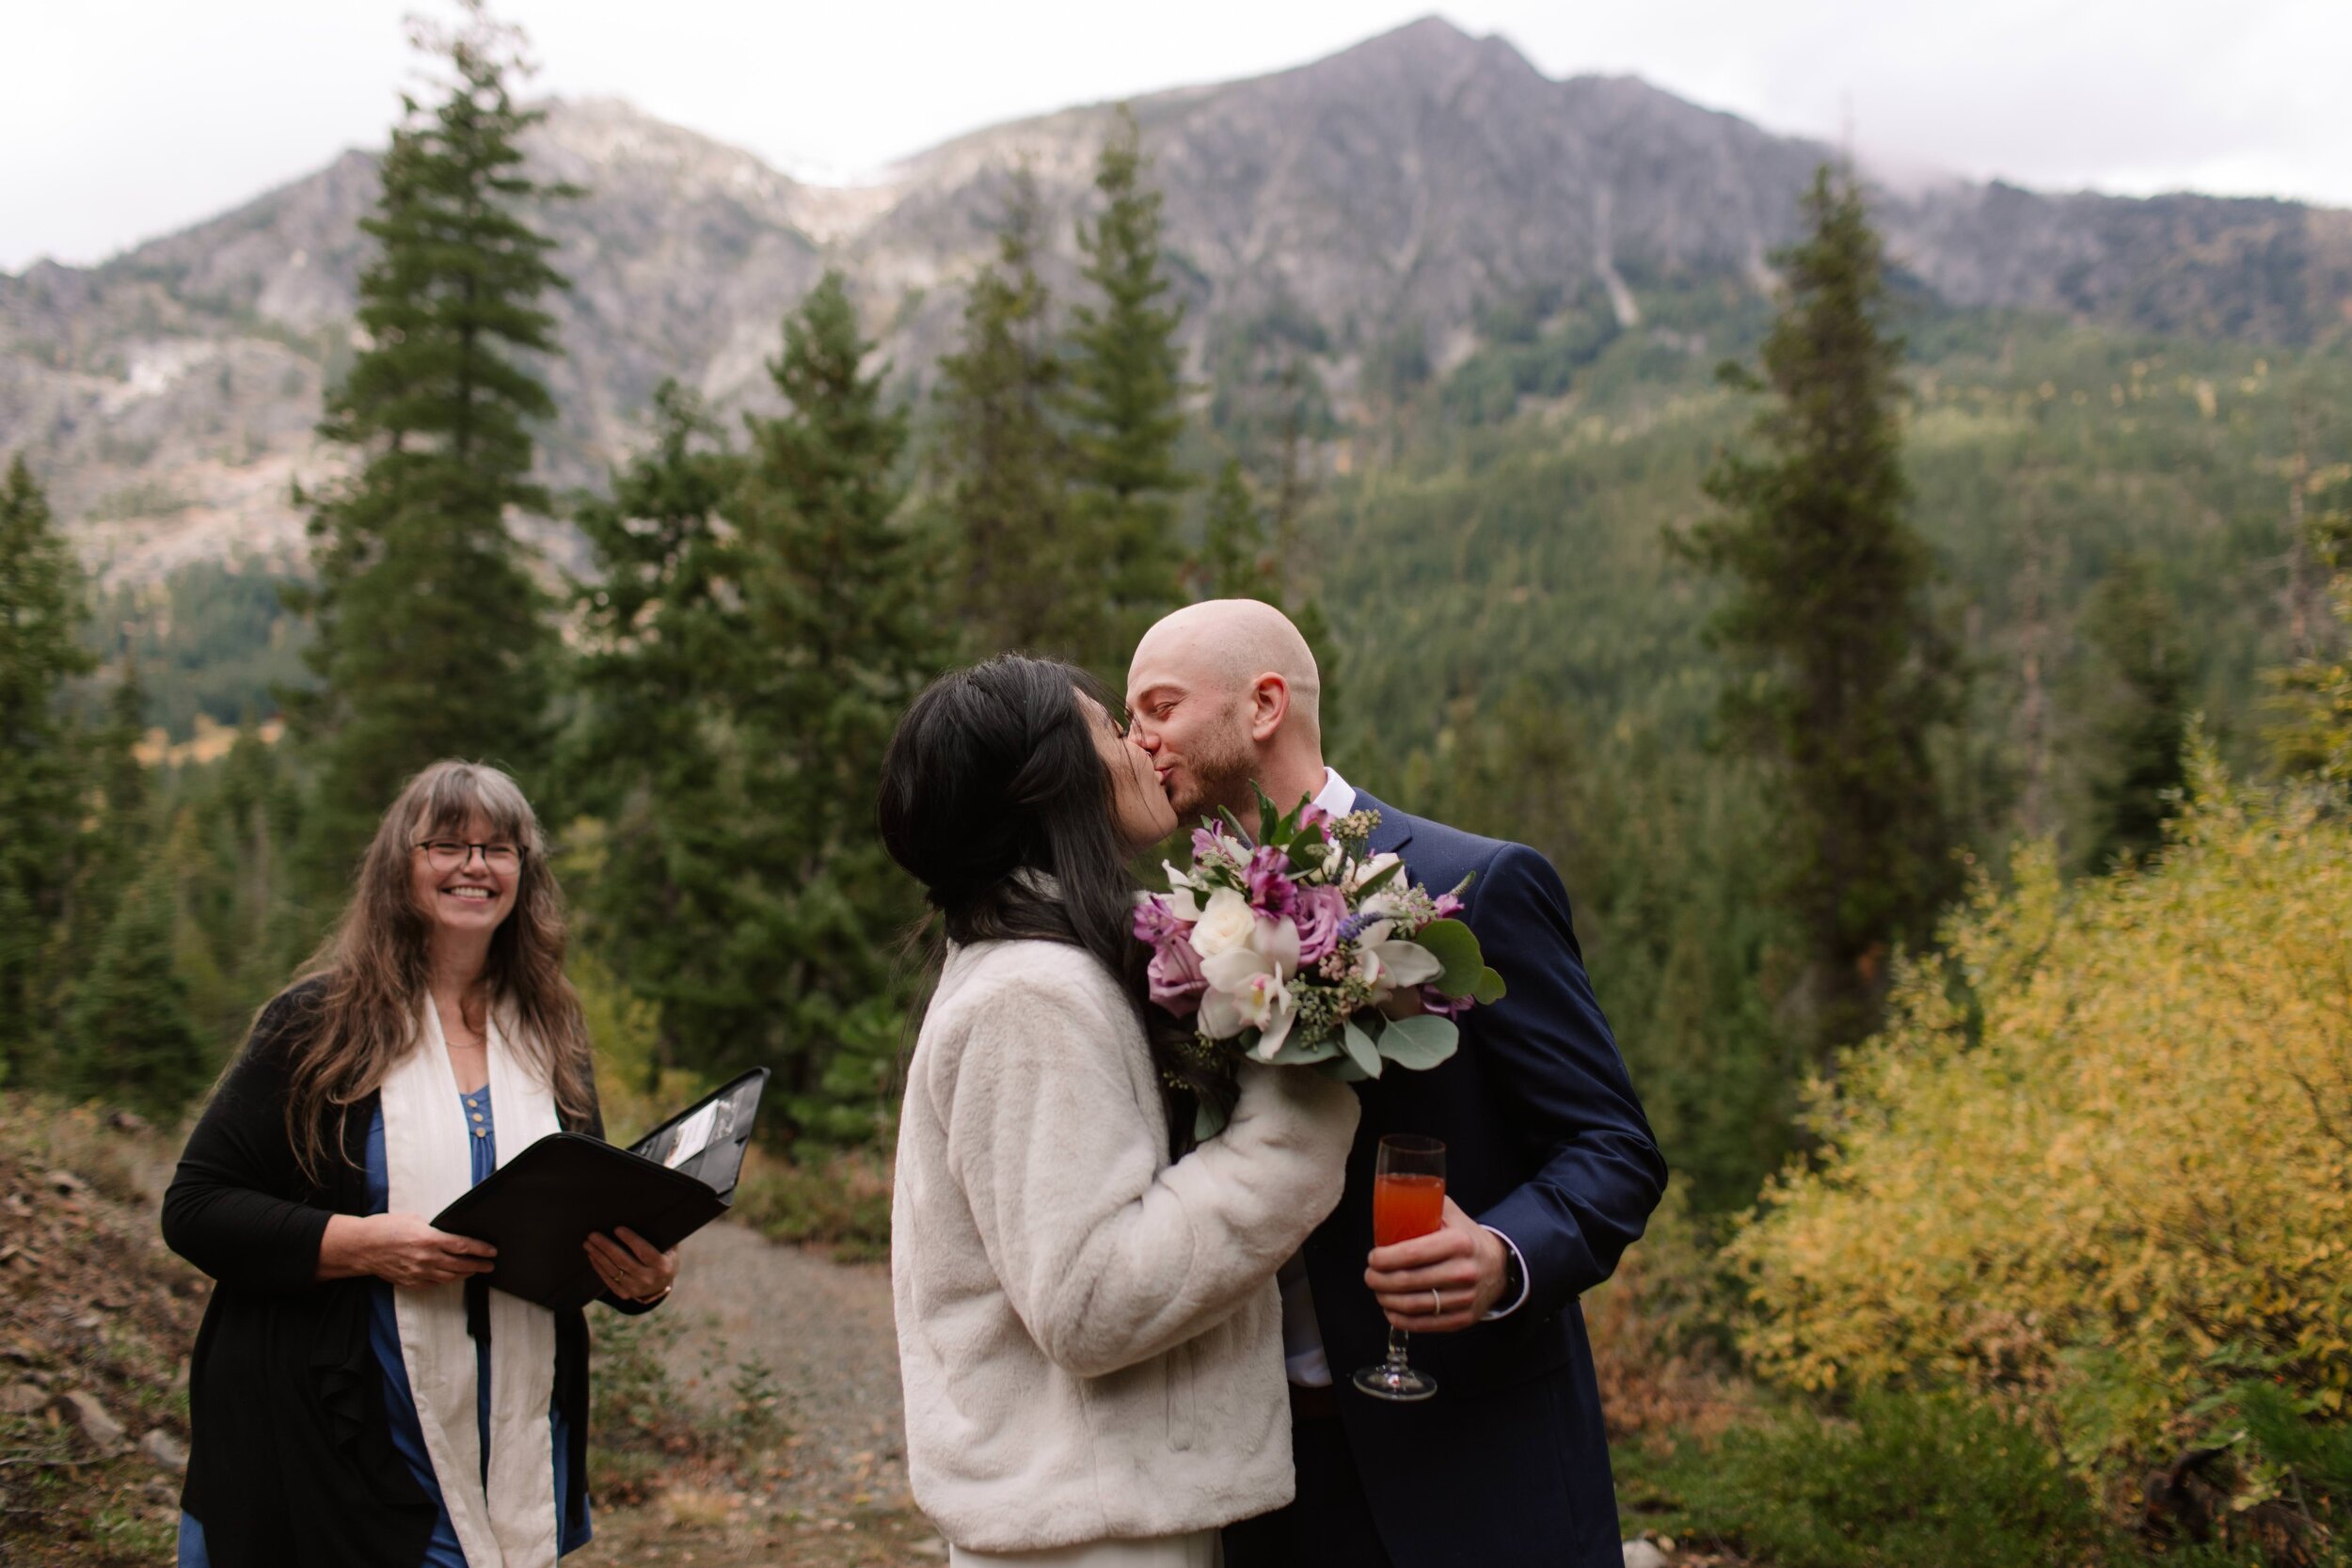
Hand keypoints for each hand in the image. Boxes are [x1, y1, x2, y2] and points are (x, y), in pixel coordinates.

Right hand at [340, 1212, 496, 1288]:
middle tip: (489, 1265)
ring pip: (449, 1277)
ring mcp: (418, 1272)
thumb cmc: (385, 1228)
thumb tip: (447, 1232)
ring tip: (474, 1271)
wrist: (361, 1247)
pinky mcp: (410, 1282)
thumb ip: (433, 1228)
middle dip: (478, 1265)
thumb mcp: (414, 1219)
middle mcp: (426, 1258)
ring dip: (464, 1275)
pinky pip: (433, 1284)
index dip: (480, 1250)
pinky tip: (452, 1277)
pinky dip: (446, 1281)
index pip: (463, 1246)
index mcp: (429, 1239)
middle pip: (460, 1265)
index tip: (492, 1251)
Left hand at [586, 1226, 678, 1303]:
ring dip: (598, 1256)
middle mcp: (648, 1279)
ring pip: (613, 1271)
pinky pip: (608, 1280)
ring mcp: (635, 1288)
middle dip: (606, 1247)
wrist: (661, 1286)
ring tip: (588, 1244)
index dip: (631, 1240)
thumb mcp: (670, 1249)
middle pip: (623, 1261)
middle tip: (593, 1235)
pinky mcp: (624, 1294)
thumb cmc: (664, 1259)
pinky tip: (592, 1256)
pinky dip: (599, 1267)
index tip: (617, 1229)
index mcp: (662, 1266)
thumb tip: (652, 1215)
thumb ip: (662, 1235)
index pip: (644, 1252)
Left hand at [1363, 1197, 1504, 1333]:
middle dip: (1378, 1280)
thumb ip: (1425, 1205)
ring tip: (1378, 1291)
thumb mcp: (1451, 1215)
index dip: (1384, 1259)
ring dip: (1386, 1300)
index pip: (1411, 1254)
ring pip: (1412, 1306)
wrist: (1500, 1266)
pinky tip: (1390, 1310)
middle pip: (1407, 1281)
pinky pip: (1424, 1324)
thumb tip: (1390, 1202)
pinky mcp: (1463, 1319)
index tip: (1372, 1258)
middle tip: (1369, 1275)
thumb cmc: (1467, 1238)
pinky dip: (1401, 1320)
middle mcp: (1463, 1272)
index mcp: (1458, 1243)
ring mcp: (1464, 1299)